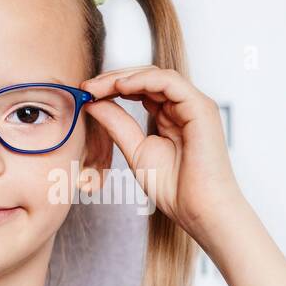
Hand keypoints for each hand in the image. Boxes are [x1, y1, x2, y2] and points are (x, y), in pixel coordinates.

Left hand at [81, 66, 242, 238]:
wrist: (199, 210)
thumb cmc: (176, 189)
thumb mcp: (136, 151)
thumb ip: (117, 125)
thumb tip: (93, 104)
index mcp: (170, 117)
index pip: (140, 90)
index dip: (111, 87)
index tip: (85, 94)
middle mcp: (183, 107)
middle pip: (146, 78)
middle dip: (113, 79)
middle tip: (87, 87)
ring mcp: (194, 105)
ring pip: (156, 75)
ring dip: (124, 77)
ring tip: (98, 87)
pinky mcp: (200, 107)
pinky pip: (170, 82)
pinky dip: (143, 80)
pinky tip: (121, 87)